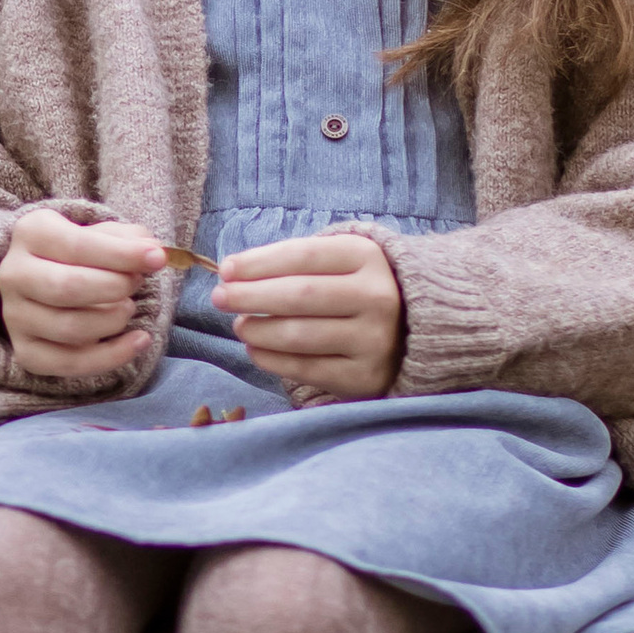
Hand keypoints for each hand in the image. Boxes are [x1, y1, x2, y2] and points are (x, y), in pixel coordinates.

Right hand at [0, 205, 166, 383]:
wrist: (52, 277)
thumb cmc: (84, 253)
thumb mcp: (104, 234)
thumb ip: (129, 239)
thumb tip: (152, 251)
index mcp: (31, 233)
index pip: (76, 245)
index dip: (121, 254)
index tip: (157, 259)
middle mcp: (13, 274)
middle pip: (66, 288)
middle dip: (114, 287)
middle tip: (137, 283)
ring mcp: (15, 316)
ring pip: (70, 328)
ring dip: (113, 320)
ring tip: (128, 307)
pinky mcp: (26, 351)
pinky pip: (69, 363)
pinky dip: (112, 356)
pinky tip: (138, 340)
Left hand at [215, 230, 403, 400]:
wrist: (414, 331)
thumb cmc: (356, 287)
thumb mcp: (339, 260)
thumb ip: (292, 261)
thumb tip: (232, 271)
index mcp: (368, 257)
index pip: (302, 256)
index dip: (258, 263)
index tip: (225, 269)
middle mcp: (377, 297)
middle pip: (298, 295)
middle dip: (249, 296)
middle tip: (219, 298)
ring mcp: (373, 339)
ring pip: (298, 335)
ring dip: (257, 330)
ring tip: (239, 325)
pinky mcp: (364, 376)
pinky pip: (305, 368)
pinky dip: (271, 359)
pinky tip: (255, 349)